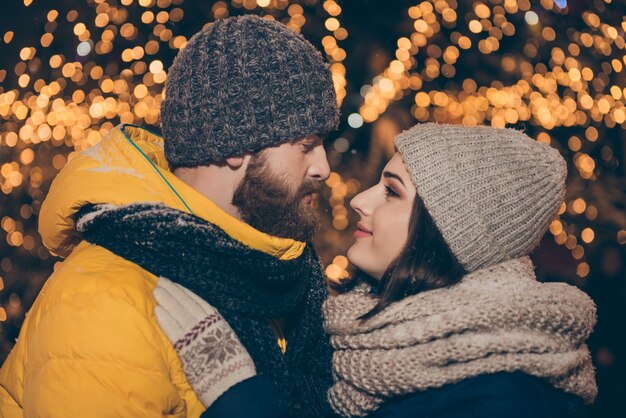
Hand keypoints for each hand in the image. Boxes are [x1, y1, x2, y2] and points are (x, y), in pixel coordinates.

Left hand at [154, 276, 255, 407]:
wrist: (234, 383)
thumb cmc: (234, 367)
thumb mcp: (229, 343)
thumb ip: (216, 334)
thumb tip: (209, 329)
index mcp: (219, 323)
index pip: (200, 303)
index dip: (186, 293)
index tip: (177, 285)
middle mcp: (208, 325)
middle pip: (187, 303)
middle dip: (174, 291)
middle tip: (162, 281)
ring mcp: (197, 335)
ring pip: (179, 312)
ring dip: (167, 300)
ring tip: (156, 290)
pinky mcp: (187, 348)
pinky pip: (174, 330)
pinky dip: (165, 320)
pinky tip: (157, 310)